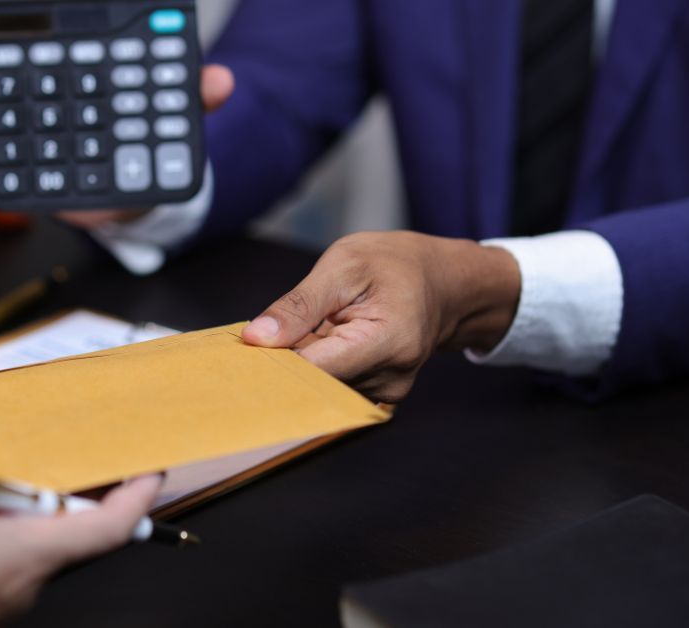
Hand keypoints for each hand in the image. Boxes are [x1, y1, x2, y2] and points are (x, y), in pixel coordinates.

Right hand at [0, 0, 235, 227]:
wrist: (137, 194)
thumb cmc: (147, 139)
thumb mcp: (173, 113)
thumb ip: (193, 96)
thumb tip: (220, 80)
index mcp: (72, 53)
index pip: (36, 17)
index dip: (3, 4)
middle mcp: (38, 73)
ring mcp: (21, 108)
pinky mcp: (13, 145)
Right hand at [0, 441, 161, 627]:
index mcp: (28, 553)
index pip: (109, 528)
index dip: (138, 498)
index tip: (152, 473)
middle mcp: (25, 581)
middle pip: (68, 532)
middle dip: (65, 492)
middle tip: (63, 456)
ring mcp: (0, 599)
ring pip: (28, 547)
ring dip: (16, 512)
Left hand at [242, 232, 521, 402]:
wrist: (444, 282)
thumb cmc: (395, 264)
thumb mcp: (343, 265)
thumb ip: (299, 305)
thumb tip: (255, 338)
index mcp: (387, 341)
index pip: (314, 371)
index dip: (274, 365)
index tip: (244, 355)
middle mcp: (390, 379)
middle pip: (315, 387)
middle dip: (284, 364)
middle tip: (266, 337)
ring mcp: (386, 393)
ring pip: (320, 389)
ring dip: (302, 365)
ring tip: (307, 330)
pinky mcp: (378, 397)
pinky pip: (333, 389)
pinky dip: (318, 370)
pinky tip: (318, 345)